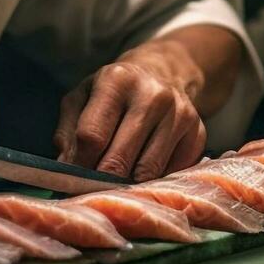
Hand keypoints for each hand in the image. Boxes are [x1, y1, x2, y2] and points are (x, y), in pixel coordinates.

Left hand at [52, 38, 206, 181]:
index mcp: (117, 80)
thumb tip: (66, 171)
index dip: (78, 165)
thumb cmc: (113, 91)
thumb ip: (68, 133)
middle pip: (119, 160)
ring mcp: (180, 114)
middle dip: (100, 182)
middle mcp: (153, 95)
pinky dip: (152, 181)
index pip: (92, 136)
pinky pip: (170, 174)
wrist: (163, 72)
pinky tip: (142, 171)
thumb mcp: (82, 98)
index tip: (72, 180)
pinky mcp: (198, 134)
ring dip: (126, 185)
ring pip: (146, 172)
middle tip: (91, 192)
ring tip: (115, 184)